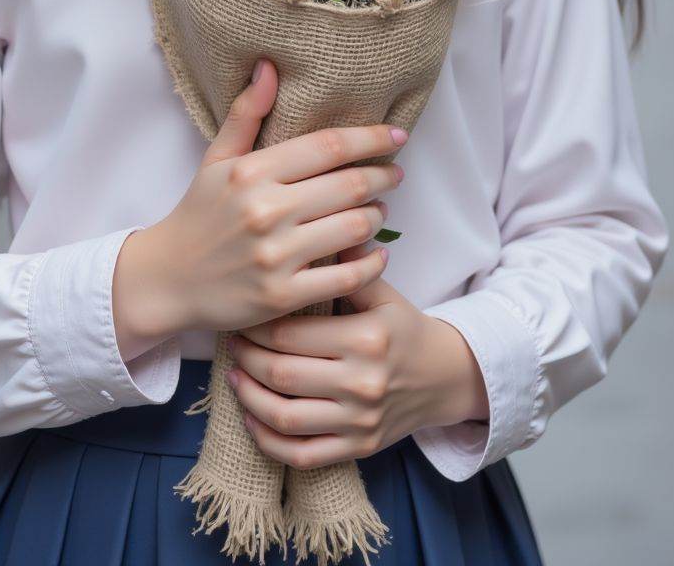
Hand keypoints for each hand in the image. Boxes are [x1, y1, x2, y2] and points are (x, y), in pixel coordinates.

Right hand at [112, 59, 405, 359]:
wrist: (168, 278)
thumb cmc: (199, 213)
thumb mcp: (216, 159)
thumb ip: (246, 113)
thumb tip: (269, 67)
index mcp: (252, 171)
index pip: (328, 146)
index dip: (370, 138)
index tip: (396, 134)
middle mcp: (265, 210)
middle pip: (349, 185)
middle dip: (383, 176)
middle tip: (395, 174)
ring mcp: (275, 255)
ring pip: (354, 227)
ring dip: (378, 217)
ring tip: (380, 210)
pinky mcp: (282, 296)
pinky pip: (345, 277)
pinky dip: (371, 263)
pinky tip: (378, 253)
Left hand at [224, 239, 489, 469]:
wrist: (442, 377)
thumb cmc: (403, 327)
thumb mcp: (383, 292)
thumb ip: (348, 265)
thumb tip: (313, 220)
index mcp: (366, 338)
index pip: (291, 332)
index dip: (258, 324)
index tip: (242, 313)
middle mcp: (362, 382)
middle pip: (282, 373)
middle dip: (247, 357)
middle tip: (231, 339)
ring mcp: (359, 421)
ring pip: (285, 416)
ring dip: (250, 397)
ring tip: (234, 375)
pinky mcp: (357, 448)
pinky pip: (301, 453)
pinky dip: (269, 440)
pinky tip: (251, 417)